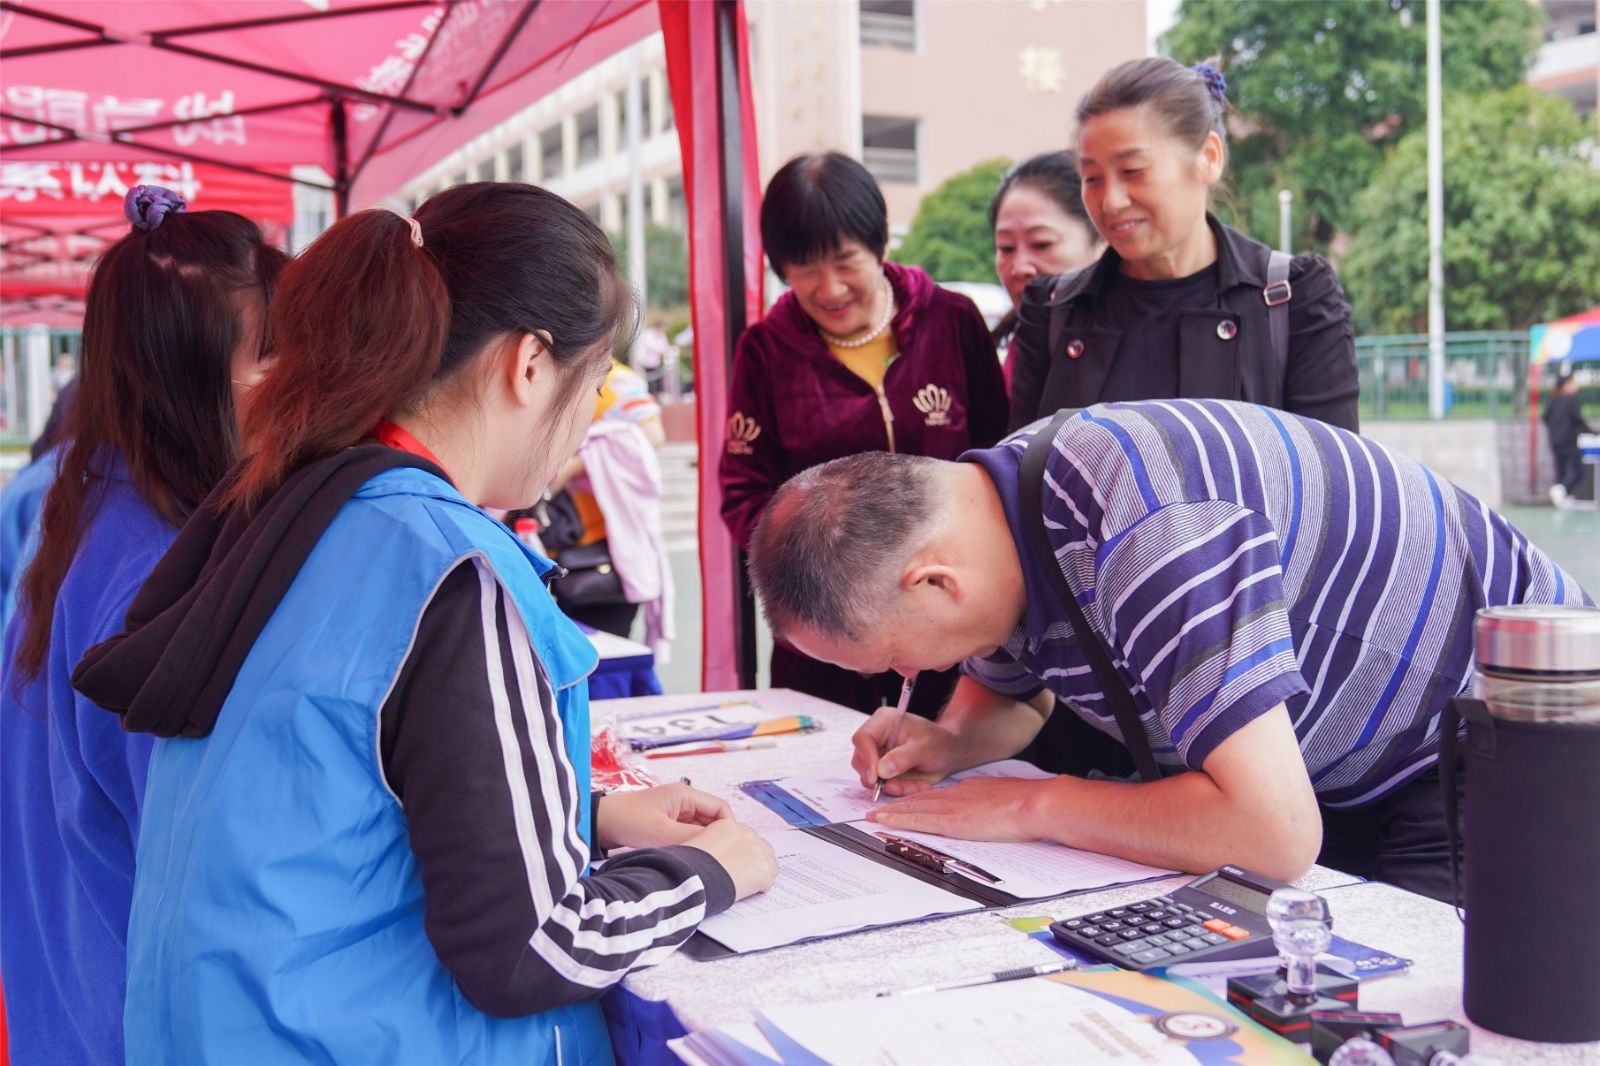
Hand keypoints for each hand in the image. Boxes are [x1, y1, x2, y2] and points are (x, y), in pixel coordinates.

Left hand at [595, 783, 730, 850]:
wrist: (600, 823)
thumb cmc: (627, 821)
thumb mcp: (662, 832)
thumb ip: (691, 837)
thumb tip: (716, 845)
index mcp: (685, 795)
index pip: (720, 808)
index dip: (728, 826)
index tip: (728, 847)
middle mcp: (684, 801)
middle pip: (712, 818)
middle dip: (715, 836)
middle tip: (717, 857)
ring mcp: (676, 812)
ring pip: (700, 827)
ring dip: (702, 842)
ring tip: (702, 859)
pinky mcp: (668, 823)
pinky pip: (688, 833)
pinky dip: (691, 844)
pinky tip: (689, 856)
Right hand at [682, 819, 777, 900]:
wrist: (693, 878)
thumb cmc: (689, 865)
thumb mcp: (698, 844)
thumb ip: (712, 844)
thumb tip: (716, 856)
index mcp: (728, 825)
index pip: (744, 838)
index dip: (740, 853)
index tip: (735, 864)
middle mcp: (746, 833)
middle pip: (760, 847)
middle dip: (752, 861)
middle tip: (741, 875)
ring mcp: (758, 851)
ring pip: (767, 863)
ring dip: (758, 873)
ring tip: (743, 885)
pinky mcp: (764, 869)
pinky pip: (768, 880)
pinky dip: (759, 888)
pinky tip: (745, 892)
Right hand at [850, 708, 967, 797]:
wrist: (948, 753)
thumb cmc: (939, 742)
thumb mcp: (925, 748)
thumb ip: (903, 758)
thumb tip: (881, 770)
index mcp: (883, 722)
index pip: (863, 738)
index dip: (866, 758)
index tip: (876, 777)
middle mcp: (876, 738)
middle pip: (860, 760)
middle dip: (879, 778)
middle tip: (899, 786)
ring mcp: (877, 755)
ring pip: (869, 777)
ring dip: (891, 786)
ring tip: (914, 785)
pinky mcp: (882, 770)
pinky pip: (881, 786)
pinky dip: (897, 790)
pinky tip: (915, 785)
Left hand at [868, 777, 1047, 842]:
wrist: (1034, 803)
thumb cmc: (1027, 802)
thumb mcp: (1004, 796)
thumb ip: (991, 801)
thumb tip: (988, 809)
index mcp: (970, 790)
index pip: (938, 795)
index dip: (918, 799)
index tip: (905, 802)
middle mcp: (957, 794)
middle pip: (921, 798)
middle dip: (898, 803)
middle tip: (877, 806)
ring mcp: (953, 807)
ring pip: (914, 807)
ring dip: (892, 811)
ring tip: (873, 814)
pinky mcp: (953, 821)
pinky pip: (919, 819)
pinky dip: (899, 819)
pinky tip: (885, 820)